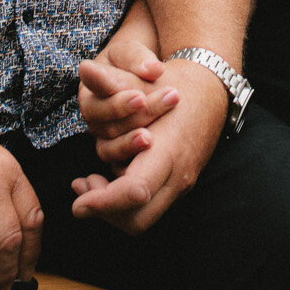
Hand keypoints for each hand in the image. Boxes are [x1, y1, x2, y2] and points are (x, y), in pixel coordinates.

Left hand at [69, 61, 228, 234]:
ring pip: (141, 219)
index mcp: (169, 152)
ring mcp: (181, 184)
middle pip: (137, 220)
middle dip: (104, 213)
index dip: (102, 202)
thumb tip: (83, 69)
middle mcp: (178, 175)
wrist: (212, 89)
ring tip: (88, 184)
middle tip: (80, 193)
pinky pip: (149, 207)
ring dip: (112, 209)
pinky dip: (124, 202)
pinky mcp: (178, 185)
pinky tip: (106, 180)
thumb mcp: (143, 81)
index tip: (77, 203)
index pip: (134, 192)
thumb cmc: (176, 83)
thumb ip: (111, 82)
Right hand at [78, 52, 178, 165]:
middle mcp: (92, 113)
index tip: (140, 97)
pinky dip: (132, 159)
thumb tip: (153, 71)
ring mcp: (101, 133)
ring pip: (110, 145)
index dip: (117, 101)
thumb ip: (139, 59)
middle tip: (166, 104)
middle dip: (137, 116)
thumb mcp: (133, 51)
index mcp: (90, 86)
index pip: (98, 96)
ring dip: (133, 141)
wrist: (141, 73)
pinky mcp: (113, 150)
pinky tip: (150, 152)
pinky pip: (116, 162)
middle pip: (107, 122)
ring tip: (152, 138)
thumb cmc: (134, 60)